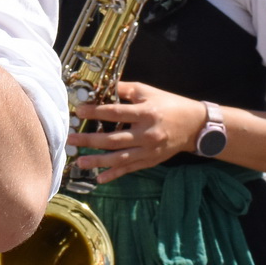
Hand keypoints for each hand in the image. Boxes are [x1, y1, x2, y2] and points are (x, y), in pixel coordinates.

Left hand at [70, 81, 205, 181]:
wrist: (194, 125)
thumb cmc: (168, 104)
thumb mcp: (147, 91)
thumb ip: (124, 89)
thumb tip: (101, 86)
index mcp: (145, 113)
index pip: (116, 113)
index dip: (96, 112)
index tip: (79, 111)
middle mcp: (147, 134)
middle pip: (114, 139)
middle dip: (90, 140)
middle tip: (70, 139)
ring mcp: (149, 151)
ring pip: (120, 158)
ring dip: (98, 161)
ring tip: (79, 161)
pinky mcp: (150, 161)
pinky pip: (130, 169)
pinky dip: (115, 174)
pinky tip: (99, 178)